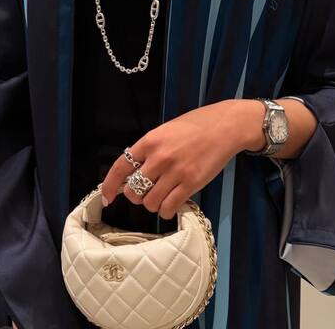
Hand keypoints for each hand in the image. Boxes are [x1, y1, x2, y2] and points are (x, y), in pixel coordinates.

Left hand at [101, 99, 265, 219]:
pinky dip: (167, 210)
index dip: (110, 186)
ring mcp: (175, 171)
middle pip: (134, 191)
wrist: (226, 126)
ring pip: (150, 203)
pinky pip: (169, 207)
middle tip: (148, 191)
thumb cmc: (197, 125)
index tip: (108, 197)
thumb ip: (150, 149)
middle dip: (137, 196)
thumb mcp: (167, 130)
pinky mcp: (192, 183)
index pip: (120, 168)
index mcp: (150, 141)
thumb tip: (134, 172)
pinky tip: (173, 202)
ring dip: (154, 204)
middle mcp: (159, 157)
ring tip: (164, 196)